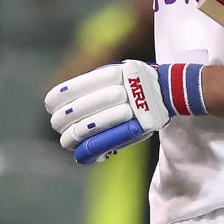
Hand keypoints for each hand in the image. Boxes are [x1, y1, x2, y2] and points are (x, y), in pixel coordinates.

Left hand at [44, 60, 206, 162]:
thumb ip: (96, 82)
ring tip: (67, 140)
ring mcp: (128, 109)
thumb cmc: (139, 82)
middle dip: (61, 120)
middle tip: (58, 124)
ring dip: (71, 137)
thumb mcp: (119, 70)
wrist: (173, 89)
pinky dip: (88, 151)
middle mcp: (119, 90)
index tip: (50, 105)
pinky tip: (80, 153)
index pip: (72, 89)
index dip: (56, 99)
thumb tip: (61, 99)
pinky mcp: (135, 127)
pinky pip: (102, 143)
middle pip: (75, 110)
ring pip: (85, 128)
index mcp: (112, 73)